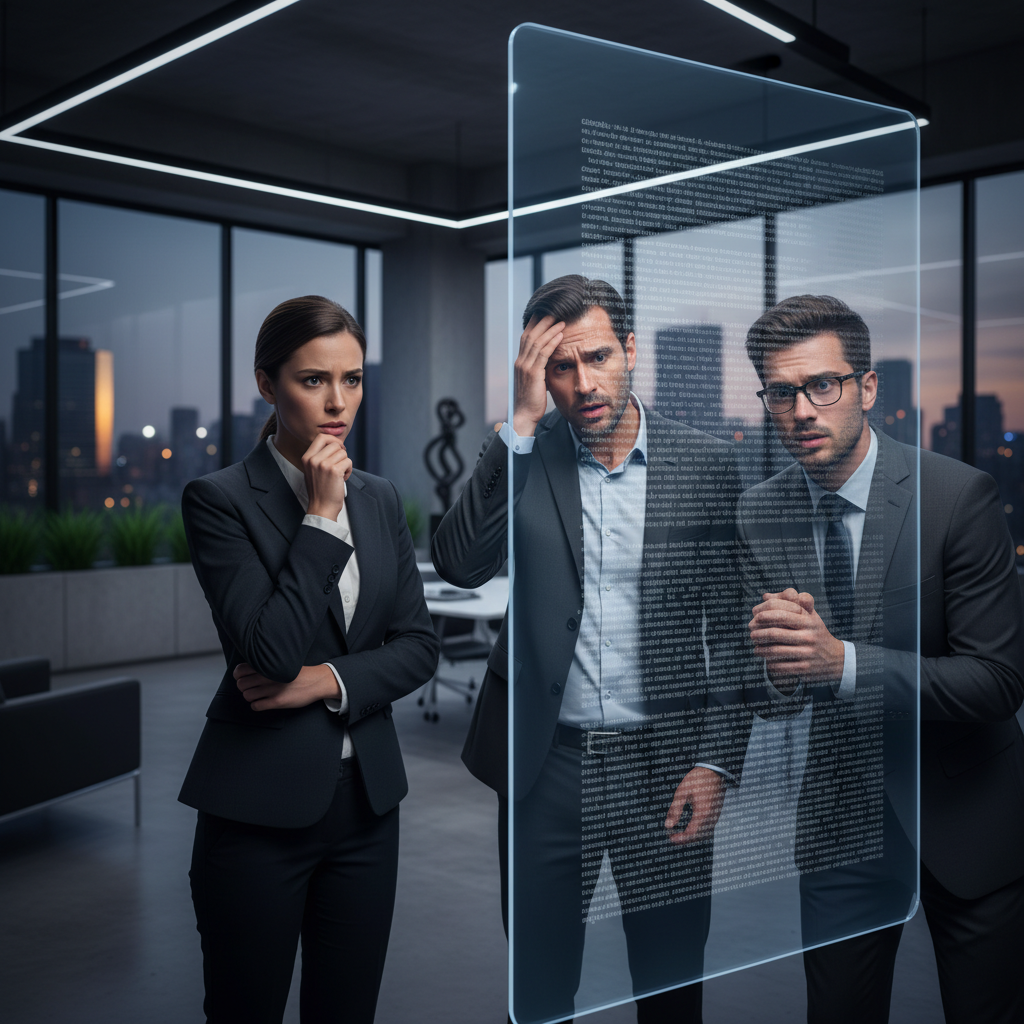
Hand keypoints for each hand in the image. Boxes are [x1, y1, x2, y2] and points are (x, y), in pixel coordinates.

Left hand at [234, 662, 339, 710]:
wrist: (316, 681)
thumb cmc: (299, 673)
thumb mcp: (283, 663)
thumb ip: (267, 665)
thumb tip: (248, 670)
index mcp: (269, 665)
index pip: (241, 670)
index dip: (238, 675)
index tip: (242, 678)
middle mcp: (268, 677)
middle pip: (241, 684)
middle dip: (244, 687)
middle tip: (251, 688)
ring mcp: (272, 689)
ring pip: (247, 696)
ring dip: (250, 697)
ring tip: (257, 696)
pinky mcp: (277, 701)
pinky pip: (256, 706)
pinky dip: (256, 705)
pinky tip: (263, 702)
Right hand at [302, 433, 352, 519]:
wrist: (321, 507)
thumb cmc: (320, 489)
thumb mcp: (312, 470)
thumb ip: (319, 456)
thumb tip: (335, 443)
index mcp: (306, 457)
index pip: (321, 437)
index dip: (333, 440)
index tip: (339, 448)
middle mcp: (313, 459)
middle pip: (335, 444)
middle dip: (341, 453)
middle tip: (341, 464)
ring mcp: (323, 465)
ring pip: (343, 453)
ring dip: (345, 463)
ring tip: (339, 474)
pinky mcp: (334, 471)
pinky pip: (348, 462)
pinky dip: (349, 470)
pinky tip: (342, 479)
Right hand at [512, 315, 564, 437]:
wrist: (525, 416)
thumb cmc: (532, 401)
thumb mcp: (535, 381)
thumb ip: (539, 369)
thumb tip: (548, 362)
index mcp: (520, 362)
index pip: (526, 337)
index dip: (535, 324)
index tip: (546, 314)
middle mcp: (520, 361)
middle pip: (530, 334)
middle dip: (542, 321)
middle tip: (554, 310)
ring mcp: (525, 367)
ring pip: (537, 341)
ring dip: (550, 328)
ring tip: (561, 319)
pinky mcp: (533, 373)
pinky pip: (543, 353)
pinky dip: (552, 341)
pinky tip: (560, 334)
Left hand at [665, 767, 725, 845]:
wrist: (714, 771)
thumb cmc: (698, 779)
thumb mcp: (682, 792)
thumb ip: (675, 810)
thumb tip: (668, 825)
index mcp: (702, 813)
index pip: (691, 833)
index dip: (681, 839)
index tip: (671, 839)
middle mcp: (711, 817)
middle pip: (698, 836)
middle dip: (685, 840)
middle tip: (673, 837)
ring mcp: (715, 816)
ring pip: (704, 834)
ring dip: (692, 837)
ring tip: (680, 834)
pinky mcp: (716, 814)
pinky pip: (708, 828)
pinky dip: (699, 832)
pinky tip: (690, 828)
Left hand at [748, 588, 844, 692]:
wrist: (836, 659)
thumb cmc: (816, 633)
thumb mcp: (810, 615)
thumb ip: (789, 603)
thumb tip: (766, 596)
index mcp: (808, 620)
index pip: (781, 614)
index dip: (764, 616)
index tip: (755, 618)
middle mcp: (809, 636)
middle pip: (775, 633)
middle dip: (758, 634)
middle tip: (751, 634)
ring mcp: (807, 653)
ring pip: (775, 651)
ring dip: (761, 650)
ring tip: (756, 649)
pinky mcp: (805, 668)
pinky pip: (781, 666)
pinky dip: (770, 664)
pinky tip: (767, 661)